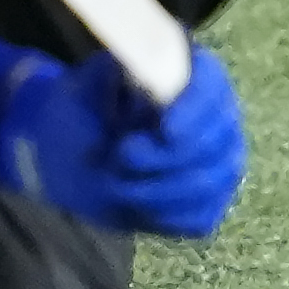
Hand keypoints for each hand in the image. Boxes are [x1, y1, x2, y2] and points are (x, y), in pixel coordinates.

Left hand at [55, 44, 243, 239]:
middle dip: (165, 158)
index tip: (166, 130)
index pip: (212, 85)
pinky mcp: (208, 201)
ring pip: (208, 184)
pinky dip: (162, 215)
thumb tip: (143, 76)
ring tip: (115, 183)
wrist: (69, 154)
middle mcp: (217, 116)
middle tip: (121, 156)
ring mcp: (219, 161)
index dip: (196, 109)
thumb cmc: (82, 111)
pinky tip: (133, 203)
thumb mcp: (87, 85)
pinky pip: (199, 215)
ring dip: (156, 190)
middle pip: (215, 142)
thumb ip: (115, 79)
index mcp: (190, 73)